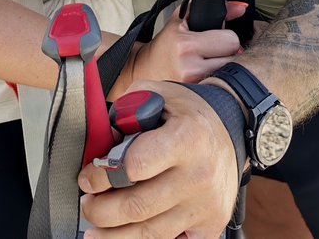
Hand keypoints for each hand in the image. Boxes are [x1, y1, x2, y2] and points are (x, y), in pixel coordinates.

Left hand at [79, 80, 239, 236]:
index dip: (103, 174)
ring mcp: (206, 206)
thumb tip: (100, 143)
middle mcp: (199, 175)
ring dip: (113, 235)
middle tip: (87, 204)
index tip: (87, 177)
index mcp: (186, 137)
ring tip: (95, 228)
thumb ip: (125, 112)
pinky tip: (126, 234)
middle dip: (101, 210)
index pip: (135, 165)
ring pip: (149, 234)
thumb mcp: (158, 94)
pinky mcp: (210, 226)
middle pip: (137, 206)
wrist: (231, 132)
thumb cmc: (188, 114)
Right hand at [125, 14, 240, 91]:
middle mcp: (191, 68)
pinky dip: (221, 79)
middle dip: (229, 52)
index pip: (231, 40)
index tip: (220, 37)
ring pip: (232, 74)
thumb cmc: (165, 43)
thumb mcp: (181, 19)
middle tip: (217, 50)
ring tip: (213, 62)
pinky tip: (210, 74)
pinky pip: (223, 86)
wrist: (146, 69)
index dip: (227, 36)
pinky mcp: (198, 97)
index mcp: (186, 45)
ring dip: (227, 67)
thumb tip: (241, 7)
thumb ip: (209, 7)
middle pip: (235, 58)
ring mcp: (195, 86)